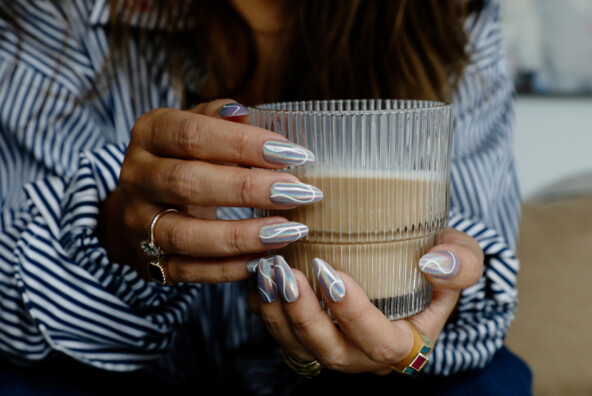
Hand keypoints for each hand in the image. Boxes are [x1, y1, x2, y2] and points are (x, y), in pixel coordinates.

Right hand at [98, 100, 320, 282]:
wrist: (147, 201)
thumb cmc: (187, 156)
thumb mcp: (199, 127)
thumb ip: (222, 119)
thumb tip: (246, 113)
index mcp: (150, 133)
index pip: (193, 135)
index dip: (244, 144)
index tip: (292, 154)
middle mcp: (137, 176)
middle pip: (188, 182)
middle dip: (248, 189)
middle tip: (298, 192)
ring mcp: (138, 223)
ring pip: (186, 234)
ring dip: (242, 235)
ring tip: (288, 230)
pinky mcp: (150, 261)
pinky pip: (189, 270)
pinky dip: (229, 268)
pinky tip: (265, 259)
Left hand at [246, 228, 482, 374]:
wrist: (408, 263)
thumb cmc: (434, 262)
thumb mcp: (462, 257)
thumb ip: (462, 262)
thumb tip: (434, 262)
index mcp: (405, 342)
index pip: (380, 343)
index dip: (354, 314)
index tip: (331, 274)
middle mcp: (364, 354)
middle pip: (331, 351)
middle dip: (305, 315)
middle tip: (288, 274)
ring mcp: (333, 348)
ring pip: (298, 345)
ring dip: (277, 311)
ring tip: (267, 270)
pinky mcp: (307, 336)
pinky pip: (278, 333)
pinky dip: (264, 307)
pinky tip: (258, 276)